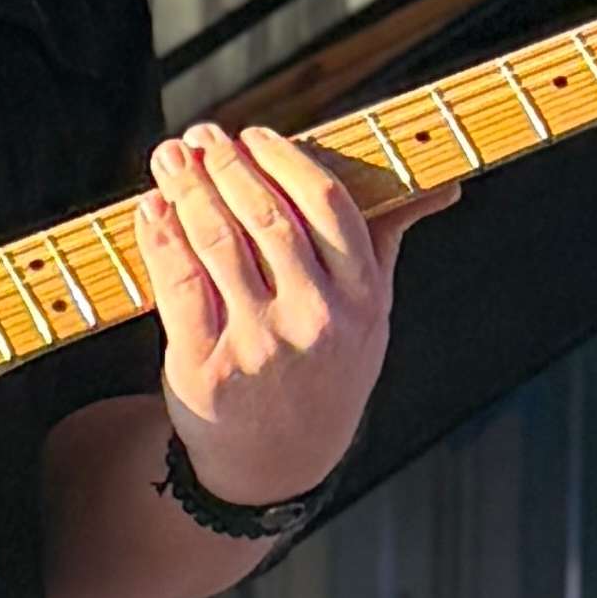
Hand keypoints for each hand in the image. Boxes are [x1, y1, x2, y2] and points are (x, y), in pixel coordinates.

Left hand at [136, 122, 450, 507]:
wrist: (278, 463)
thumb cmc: (323, 370)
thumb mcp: (370, 316)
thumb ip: (387, 241)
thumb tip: (444, 185)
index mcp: (362, 298)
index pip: (327, 203)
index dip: (284, 159)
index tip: (252, 135)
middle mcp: (315, 320)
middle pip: (267, 217)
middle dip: (226, 166)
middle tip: (199, 137)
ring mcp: (260, 345)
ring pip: (218, 244)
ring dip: (187, 191)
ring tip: (170, 161)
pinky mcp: (208, 368)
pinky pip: (179, 286)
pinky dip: (161, 239)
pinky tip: (152, 211)